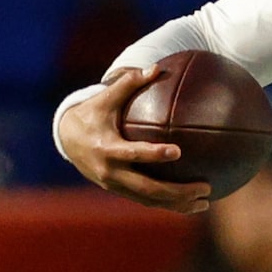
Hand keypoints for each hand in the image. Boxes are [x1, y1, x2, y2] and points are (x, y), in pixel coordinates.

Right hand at [55, 63, 211, 213]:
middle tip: (204, 187)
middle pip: (147, 188)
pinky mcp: (118, 191)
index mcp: (107, 149)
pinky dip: (167, 204)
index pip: (134, 154)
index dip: (155, 154)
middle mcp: (110, 172)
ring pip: (148, 200)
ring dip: (176, 204)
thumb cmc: (90, 114)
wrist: (66, 139)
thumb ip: (129, 83)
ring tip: (205, 204)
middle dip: (176, 191)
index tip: (178, 151)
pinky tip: (189, 203)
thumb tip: (157, 67)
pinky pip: (145, 200)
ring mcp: (114, 185)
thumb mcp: (105, 98)